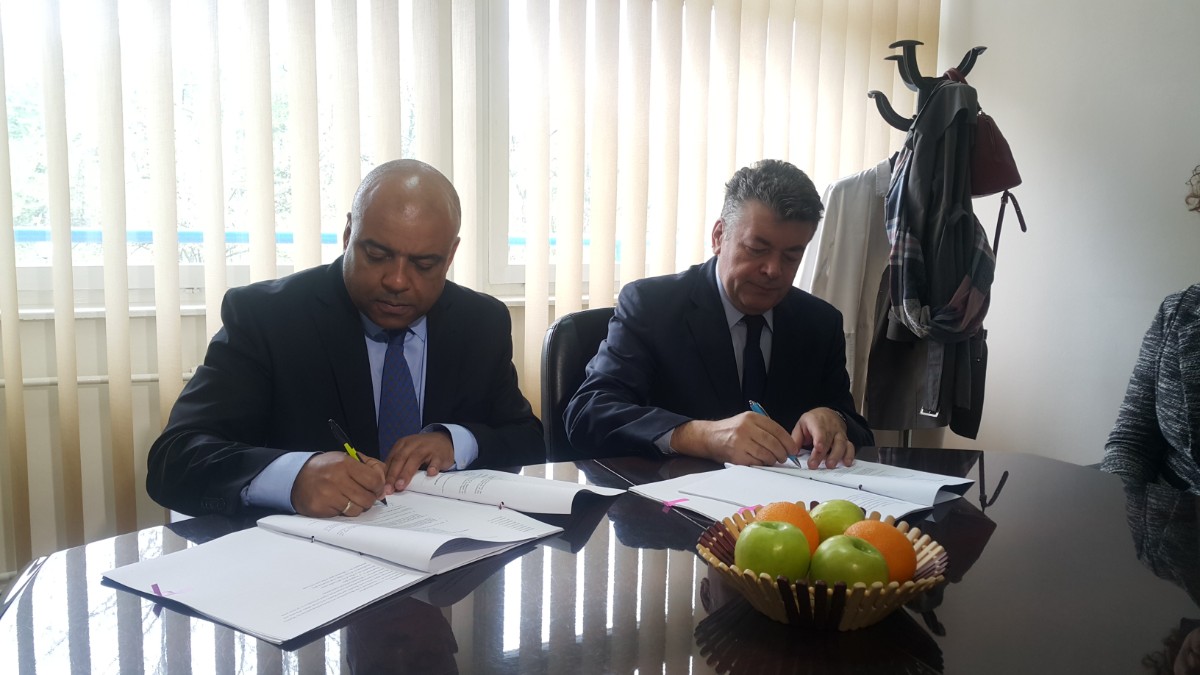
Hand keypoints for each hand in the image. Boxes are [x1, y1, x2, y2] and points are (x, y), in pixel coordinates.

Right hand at [291, 451, 387, 516]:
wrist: (297, 478)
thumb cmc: (328, 468)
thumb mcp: (348, 458)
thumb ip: (370, 466)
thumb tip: (384, 484)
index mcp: (345, 463)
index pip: (374, 480)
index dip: (379, 486)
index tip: (376, 488)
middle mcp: (336, 478)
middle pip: (368, 497)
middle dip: (370, 498)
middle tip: (364, 495)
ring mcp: (328, 495)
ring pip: (358, 509)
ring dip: (358, 506)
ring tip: (352, 499)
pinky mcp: (321, 508)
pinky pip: (344, 515)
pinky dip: (346, 511)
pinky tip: (339, 503)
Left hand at [383, 430, 455, 490]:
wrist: (444, 441)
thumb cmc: (422, 451)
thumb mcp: (408, 453)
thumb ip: (399, 465)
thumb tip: (387, 484)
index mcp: (402, 445)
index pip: (392, 459)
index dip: (386, 474)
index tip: (382, 487)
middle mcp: (413, 444)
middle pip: (400, 459)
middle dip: (393, 475)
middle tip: (389, 489)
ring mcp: (427, 448)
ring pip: (415, 459)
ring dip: (406, 473)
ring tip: (401, 485)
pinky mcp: (439, 454)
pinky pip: (435, 461)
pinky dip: (433, 467)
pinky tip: (430, 474)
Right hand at [671, 412, 797, 464]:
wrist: (709, 437)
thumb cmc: (731, 430)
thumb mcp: (746, 421)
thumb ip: (764, 428)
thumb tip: (785, 442)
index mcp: (751, 418)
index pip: (776, 429)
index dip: (788, 441)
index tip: (793, 449)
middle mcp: (746, 428)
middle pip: (773, 443)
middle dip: (782, 452)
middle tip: (785, 457)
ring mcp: (741, 442)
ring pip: (766, 454)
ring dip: (773, 460)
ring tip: (773, 460)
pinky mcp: (737, 455)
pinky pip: (756, 463)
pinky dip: (762, 464)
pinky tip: (761, 462)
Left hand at [793, 407, 854, 467]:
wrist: (827, 414)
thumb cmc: (813, 421)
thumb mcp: (801, 425)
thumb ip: (796, 439)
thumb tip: (791, 452)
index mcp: (817, 421)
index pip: (819, 430)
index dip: (819, 439)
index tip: (817, 448)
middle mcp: (830, 427)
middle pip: (828, 441)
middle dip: (821, 454)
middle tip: (814, 464)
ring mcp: (839, 433)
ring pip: (841, 444)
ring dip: (836, 455)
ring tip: (830, 465)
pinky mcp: (845, 439)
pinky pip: (850, 447)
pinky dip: (849, 455)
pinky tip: (846, 463)